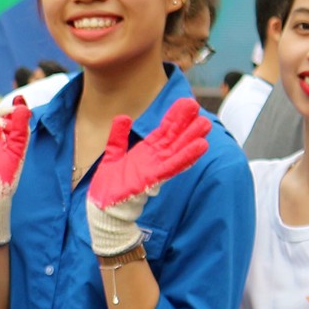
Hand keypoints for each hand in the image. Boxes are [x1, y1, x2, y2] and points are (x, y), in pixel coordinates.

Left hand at [87, 97, 210, 256]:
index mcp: (146, 151)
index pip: (164, 130)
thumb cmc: (109, 185)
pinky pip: (173, 165)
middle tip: (200, 108)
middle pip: (174, 137)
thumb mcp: (112, 154)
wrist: (103, 207)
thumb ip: (118, 136)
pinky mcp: (153, 178)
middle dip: (187, 123)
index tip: (187, 102)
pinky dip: (186, 156)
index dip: (175, 116)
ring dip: (192, 138)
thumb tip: (124, 117)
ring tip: (206, 124)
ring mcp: (156, 168)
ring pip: (178, 150)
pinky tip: (200, 146)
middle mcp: (155, 158)